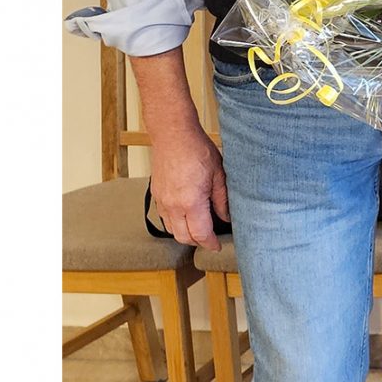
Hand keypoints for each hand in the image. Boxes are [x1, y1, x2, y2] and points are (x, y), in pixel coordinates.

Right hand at [148, 119, 228, 246]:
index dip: (210, 244)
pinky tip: (185, 216)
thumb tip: (225, 217)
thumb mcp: (219, 174)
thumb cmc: (197, 149)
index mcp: (191, 202)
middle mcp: (173, 205)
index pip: (200, 234)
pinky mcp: (156, 194)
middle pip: (183, 237)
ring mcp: (162, 200)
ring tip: (198, 230)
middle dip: (197, 242)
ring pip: (171, 229)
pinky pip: (164, 217)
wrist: (173, 134)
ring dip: (184, 234)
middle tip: (209, 240)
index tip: (217, 246)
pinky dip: (174, 222)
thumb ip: (222, 200)